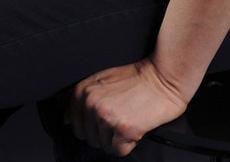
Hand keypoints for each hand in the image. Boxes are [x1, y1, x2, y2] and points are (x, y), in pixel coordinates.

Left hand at [66, 59, 187, 155]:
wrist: (162, 78)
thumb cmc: (135, 79)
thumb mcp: (101, 80)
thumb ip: (83, 98)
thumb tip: (67, 119)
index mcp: (82, 91)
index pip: (74, 123)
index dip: (89, 124)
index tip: (102, 118)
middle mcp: (90, 103)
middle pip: (89, 138)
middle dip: (104, 133)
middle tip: (119, 115)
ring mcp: (106, 117)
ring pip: (103, 146)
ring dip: (117, 137)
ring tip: (128, 117)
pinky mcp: (123, 129)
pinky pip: (119, 151)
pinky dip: (128, 143)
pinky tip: (135, 125)